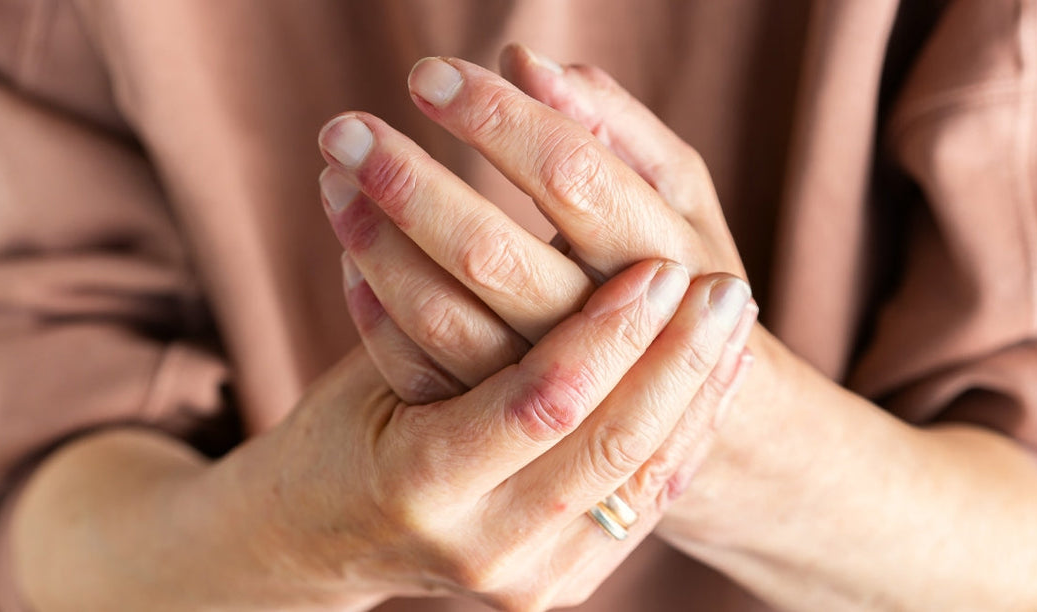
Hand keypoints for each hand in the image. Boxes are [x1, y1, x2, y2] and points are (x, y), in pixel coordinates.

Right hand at [244, 258, 749, 609]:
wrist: (326, 537)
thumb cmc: (340, 431)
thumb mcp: (370, 365)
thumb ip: (438, 304)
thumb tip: (519, 198)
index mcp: (419, 481)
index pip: (541, 399)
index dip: (609, 331)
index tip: (659, 265)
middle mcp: (481, 544)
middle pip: (612, 445)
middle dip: (678, 359)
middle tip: (727, 287)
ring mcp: (530, 578)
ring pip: (644, 480)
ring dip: (700, 392)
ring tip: (737, 321)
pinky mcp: (562, 582)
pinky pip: (645, 505)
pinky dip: (687, 433)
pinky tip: (720, 376)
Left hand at [318, 46, 754, 402]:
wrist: (702, 414)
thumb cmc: (681, 276)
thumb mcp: (677, 197)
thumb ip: (614, 127)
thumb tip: (524, 61)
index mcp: (661, 257)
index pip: (570, 174)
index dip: (496, 118)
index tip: (429, 75)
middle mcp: (607, 336)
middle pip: (492, 255)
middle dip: (411, 184)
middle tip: (345, 128)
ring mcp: (550, 395)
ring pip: (443, 319)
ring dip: (377, 244)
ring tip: (335, 179)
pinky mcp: (505, 435)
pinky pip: (422, 374)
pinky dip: (376, 316)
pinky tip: (350, 261)